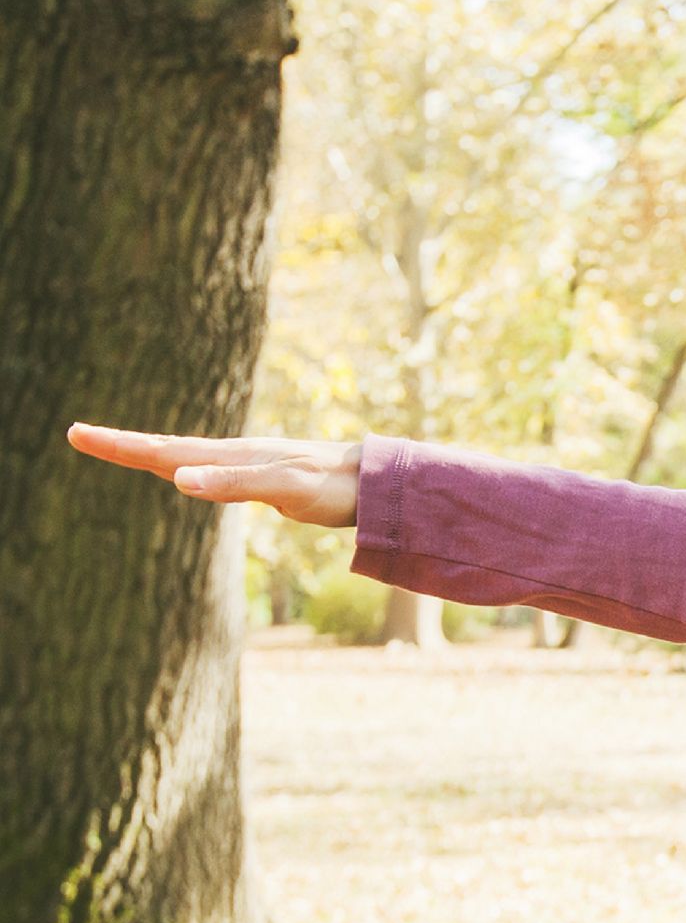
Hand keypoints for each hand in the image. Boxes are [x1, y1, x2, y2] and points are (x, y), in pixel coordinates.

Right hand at [66, 422, 361, 528]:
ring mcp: (246, 465)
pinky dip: (182, 469)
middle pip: (165, 449)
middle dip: (120, 445)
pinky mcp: (261, 477)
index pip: (162, 450)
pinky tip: (182, 474)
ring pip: (185, 458)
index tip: (76, 433)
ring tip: (114, 448)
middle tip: (76, 434)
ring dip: (146, 453)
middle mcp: (233, 455)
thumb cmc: (332, 485)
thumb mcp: (284, 488)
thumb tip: (179, 480)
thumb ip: (234, 484)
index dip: (119, 445)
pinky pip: (209, 470)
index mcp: (230, 457)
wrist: (373, 481)